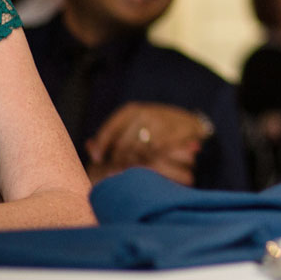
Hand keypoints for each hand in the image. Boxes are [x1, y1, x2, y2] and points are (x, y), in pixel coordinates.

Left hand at [86, 102, 210, 186]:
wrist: (191, 123)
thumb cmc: (155, 127)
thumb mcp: (133, 124)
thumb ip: (112, 134)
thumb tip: (88, 146)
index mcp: (132, 110)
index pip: (110, 129)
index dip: (101, 145)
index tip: (97, 158)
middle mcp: (146, 113)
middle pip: (123, 143)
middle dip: (117, 159)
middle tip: (114, 169)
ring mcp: (161, 122)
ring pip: (139, 150)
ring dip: (132, 162)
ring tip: (129, 169)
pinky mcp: (175, 133)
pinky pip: (156, 152)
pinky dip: (150, 161)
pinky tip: (147, 166)